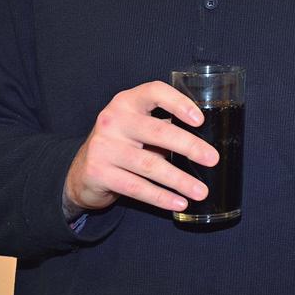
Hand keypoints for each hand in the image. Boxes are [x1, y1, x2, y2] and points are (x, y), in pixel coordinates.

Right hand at [63, 81, 217, 216]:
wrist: (82, 171)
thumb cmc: (122, 143)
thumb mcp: (138, 126)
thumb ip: (164, 126)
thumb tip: (205, 141)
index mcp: (127, 101)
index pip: (155, 92)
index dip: (179, 103)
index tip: (200, 119)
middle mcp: (113, 120)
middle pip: (158, 132)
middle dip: (189, 147)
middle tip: (212, 159)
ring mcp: (103, 147)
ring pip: (150, 165)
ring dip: (180, 180)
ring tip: (201, 191)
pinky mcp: (98, 173)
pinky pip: (137, 188)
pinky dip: (161, 197)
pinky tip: (179, 203)